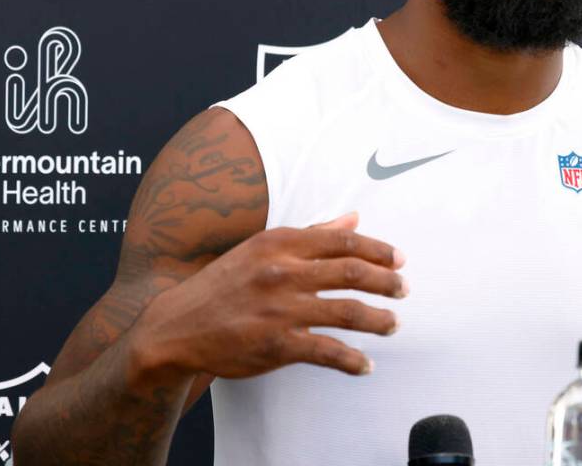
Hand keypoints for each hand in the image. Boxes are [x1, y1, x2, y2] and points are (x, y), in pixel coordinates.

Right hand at [136, 211, 406, 379]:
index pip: (342, 241)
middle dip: (386, 281)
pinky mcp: (276, 345)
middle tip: (404, 289)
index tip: (399, 259)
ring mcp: (280, 309)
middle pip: (351, 272)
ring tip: (394, 323)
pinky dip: (353, 360)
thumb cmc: (225, 283)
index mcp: (280, 242)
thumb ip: (312, 234)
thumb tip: (354, 218)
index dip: (377, 250)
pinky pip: (327, 352)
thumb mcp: (263, 248)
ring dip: (378, 319)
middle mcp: (282, 272)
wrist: (176, 326)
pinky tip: (365, 364)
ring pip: (346, 311)